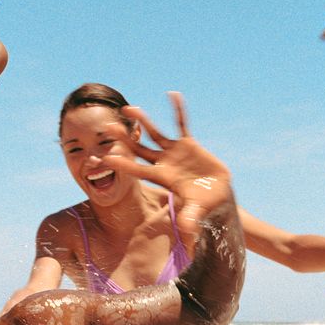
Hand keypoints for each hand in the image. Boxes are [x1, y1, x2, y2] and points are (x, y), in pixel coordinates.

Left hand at [100, 92, 232, 246]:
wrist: (217, 194)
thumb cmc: (204, 205)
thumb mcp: (197, 210)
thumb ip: (190, 217)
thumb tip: (187, 229)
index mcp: (162, 178)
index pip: (139, 170)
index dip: (124, 164)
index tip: (107, 157)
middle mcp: (164, 163)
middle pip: (139, 149)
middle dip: (124, 139)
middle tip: (107, 127)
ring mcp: (174, 152)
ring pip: (155, 134)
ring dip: (143, 121)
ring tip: (129, 109)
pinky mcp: (188, 144)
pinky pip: (181, 124)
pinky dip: (178, 111)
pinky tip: (173, 95)